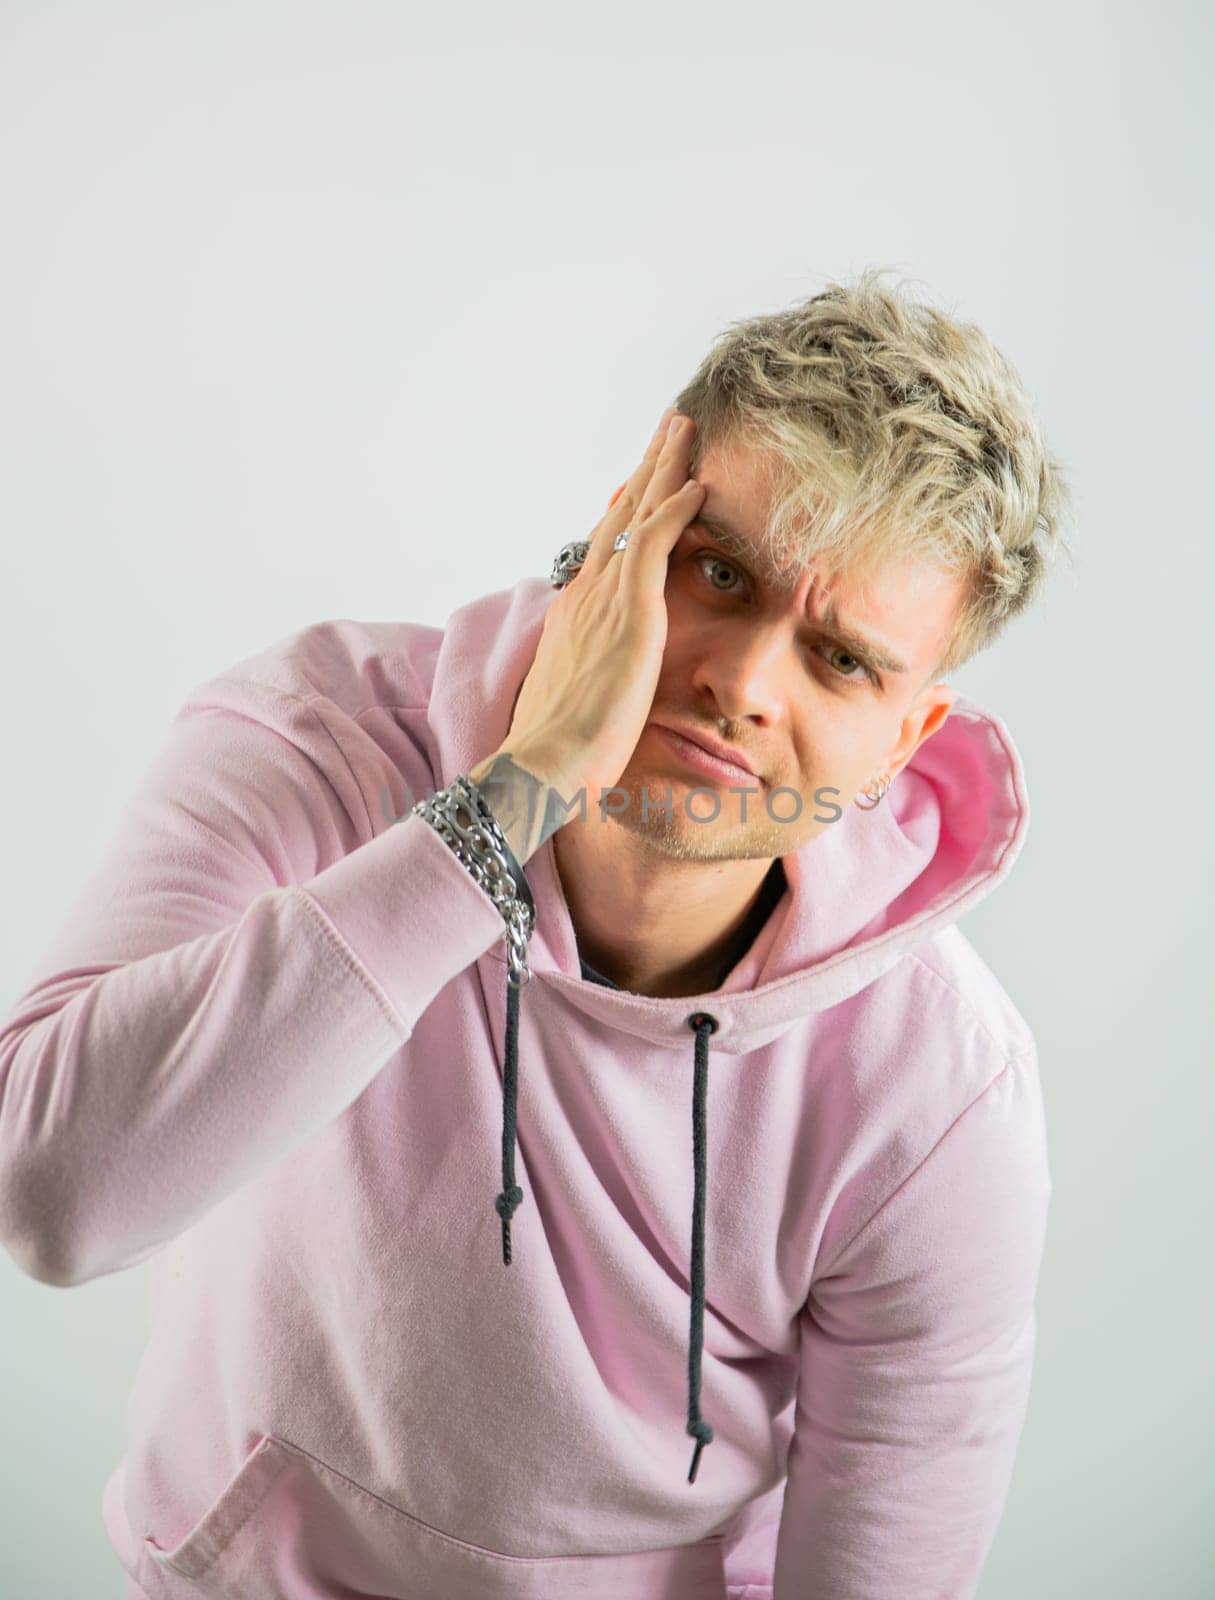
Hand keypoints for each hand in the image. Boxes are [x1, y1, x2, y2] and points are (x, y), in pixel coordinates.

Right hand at [470, 409, 704, 851]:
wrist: (543, 764)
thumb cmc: (560, 750)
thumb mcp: (581, 697)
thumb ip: (597, 673)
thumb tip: (609, 678)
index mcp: (575, 614)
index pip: (610, 548)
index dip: (632, 509)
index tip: (648, 479)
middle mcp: (586, 595)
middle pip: (622, 516)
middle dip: (648, 469)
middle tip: (671, 427)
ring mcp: (605, 600)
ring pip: (638, 515)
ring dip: (664, 468)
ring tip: (685, 428)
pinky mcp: (628, 614)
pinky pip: (655, 545)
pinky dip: (677, 510)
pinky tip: (700, 483)